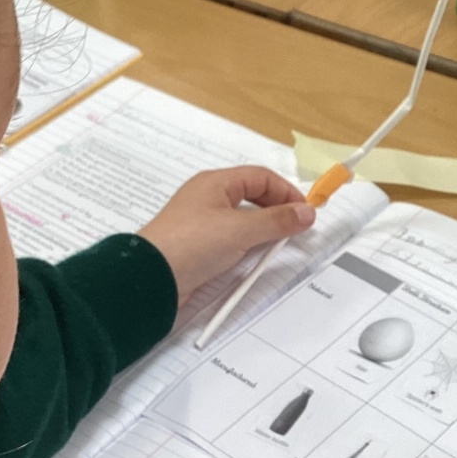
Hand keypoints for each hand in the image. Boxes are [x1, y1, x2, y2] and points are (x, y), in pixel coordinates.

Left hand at [138, 168, 315, 303]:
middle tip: (294, 229)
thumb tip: (306, 212)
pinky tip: (254, 259)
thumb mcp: (240, 230)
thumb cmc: (191, 245)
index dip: (285, 191)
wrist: (150, 280)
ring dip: (262, 230)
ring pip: (241, 220)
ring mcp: (201, 223)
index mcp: (214, 183)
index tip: (304, 212)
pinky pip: (230, 239)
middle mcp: (207, 199)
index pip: (259, 177)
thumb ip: (276, 221)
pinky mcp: (197, 247)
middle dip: (276, 210)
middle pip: (251, 196)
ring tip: (277, 244)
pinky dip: (247, 246)